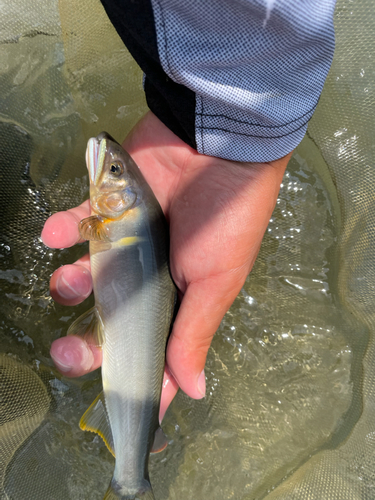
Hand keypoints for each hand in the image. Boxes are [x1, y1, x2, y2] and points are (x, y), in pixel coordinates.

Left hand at [42, 111, 290, 420]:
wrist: (217, 146)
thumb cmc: (227, 219)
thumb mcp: (216, 281)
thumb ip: (195, 332)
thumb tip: (194, 391)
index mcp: (177, 301)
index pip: (153, 352)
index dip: (135, 381)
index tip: (113, 407)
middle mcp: (147, 277)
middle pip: (108, 323)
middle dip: (84, 346)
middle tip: (66, 353)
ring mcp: (125, 242)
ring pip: (84, 278)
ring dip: (68, 285)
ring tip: (70, 279)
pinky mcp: (107, 207)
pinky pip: (75, 225)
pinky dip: (61, 231)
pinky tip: (56, 234)